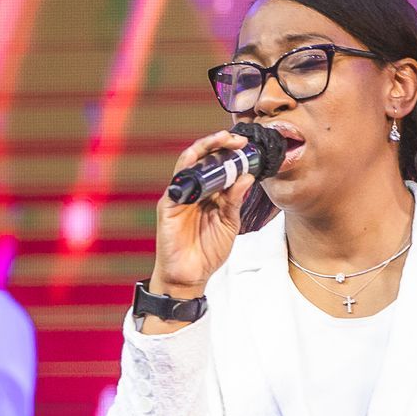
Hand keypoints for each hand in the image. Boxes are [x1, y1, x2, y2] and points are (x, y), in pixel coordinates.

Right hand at [150, 129, 257, 296]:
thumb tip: (247, 177)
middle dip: (219, 144)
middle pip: (204, 159)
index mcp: (210, 193)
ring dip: (204, 149)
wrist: (191, 276)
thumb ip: (235, 200)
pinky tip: (198, 159)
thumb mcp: (229, 223)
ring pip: (188, 164)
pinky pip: (177, 182)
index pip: (219, 166)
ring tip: (221, 140)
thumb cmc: (208, 250)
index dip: (231, 153)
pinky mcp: (168, 206)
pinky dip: (187, 168)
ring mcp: (180, 196)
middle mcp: (194, 190)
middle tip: (237, 139)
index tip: (248, 146)